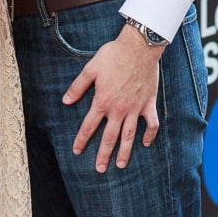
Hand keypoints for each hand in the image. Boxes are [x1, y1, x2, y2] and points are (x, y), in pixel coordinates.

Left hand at [62, 24, 161, 172]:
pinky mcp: (149, 103)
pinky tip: (145, 143)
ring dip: (125, 152)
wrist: (138, 47)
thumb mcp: (91, 68)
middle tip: (100, 169)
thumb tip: (66, 101)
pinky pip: (151, 124)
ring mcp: (135, 108)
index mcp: (103, 101)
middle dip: (103, 154)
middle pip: (109, 137)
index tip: (76, 151)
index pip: (89, 125)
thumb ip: (78, 86)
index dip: (82, 139)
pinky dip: (150, 135)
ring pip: (129, 135)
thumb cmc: (113, 55)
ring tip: (121, 165)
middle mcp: (119, 109)